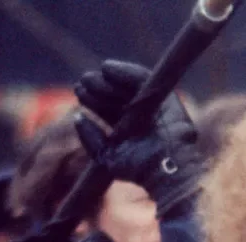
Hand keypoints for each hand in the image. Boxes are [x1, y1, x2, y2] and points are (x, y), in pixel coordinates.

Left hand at [73, 60, 201, 214]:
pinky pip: (145, 79)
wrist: (165, 167)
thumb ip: (91, 139)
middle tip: (80, 86)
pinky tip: (107, 69)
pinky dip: (125, 71)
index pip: (109, 111)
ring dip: (107, 79)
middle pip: (117, 96)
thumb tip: (78, 118)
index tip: (79, 93)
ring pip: (128, 86)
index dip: (93, 101)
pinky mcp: (167, 99)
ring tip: (89, 79)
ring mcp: (155, 108)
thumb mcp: (107, 156)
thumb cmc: (139, 168)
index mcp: (130, 132)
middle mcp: (142, 118)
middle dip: (97, 88)